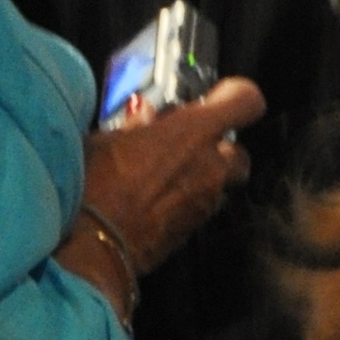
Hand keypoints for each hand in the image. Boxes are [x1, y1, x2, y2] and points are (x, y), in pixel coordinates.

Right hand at [79, 77, 264, 273]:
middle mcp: (211, 168)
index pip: (245, 102)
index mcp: (193, 132)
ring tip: (167, 170)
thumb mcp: (109, 137)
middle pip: (239, 152)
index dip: (238, 96)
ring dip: (204, 174)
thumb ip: (138, 125)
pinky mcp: (195, 231)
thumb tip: (145, 115)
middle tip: (187, 142)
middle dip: (219, 146)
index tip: (220, 96)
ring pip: (222, 182)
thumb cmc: (96, 181)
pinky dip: (190, 197)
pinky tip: (159, 196)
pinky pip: (204, 206)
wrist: (94, 243)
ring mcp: (207, 203)